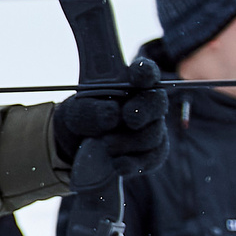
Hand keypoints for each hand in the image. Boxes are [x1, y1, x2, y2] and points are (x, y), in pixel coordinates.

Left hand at [53, 57, 168, 181]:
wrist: (80, 142)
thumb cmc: (84, 116)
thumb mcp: (78, 111)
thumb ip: (93, 109)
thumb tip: (113, 115)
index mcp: (131, 83)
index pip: (145, 71)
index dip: (144, 72)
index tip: (137, 76)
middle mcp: (147, 102)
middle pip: (157, 102)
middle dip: (144, 111)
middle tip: (129, 119)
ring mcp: (153, 127)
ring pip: (153, 134)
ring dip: (129, 142)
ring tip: (106, 144)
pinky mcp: (152, 152)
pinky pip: (152, 158)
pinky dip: (133, 163)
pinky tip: (117, 164)